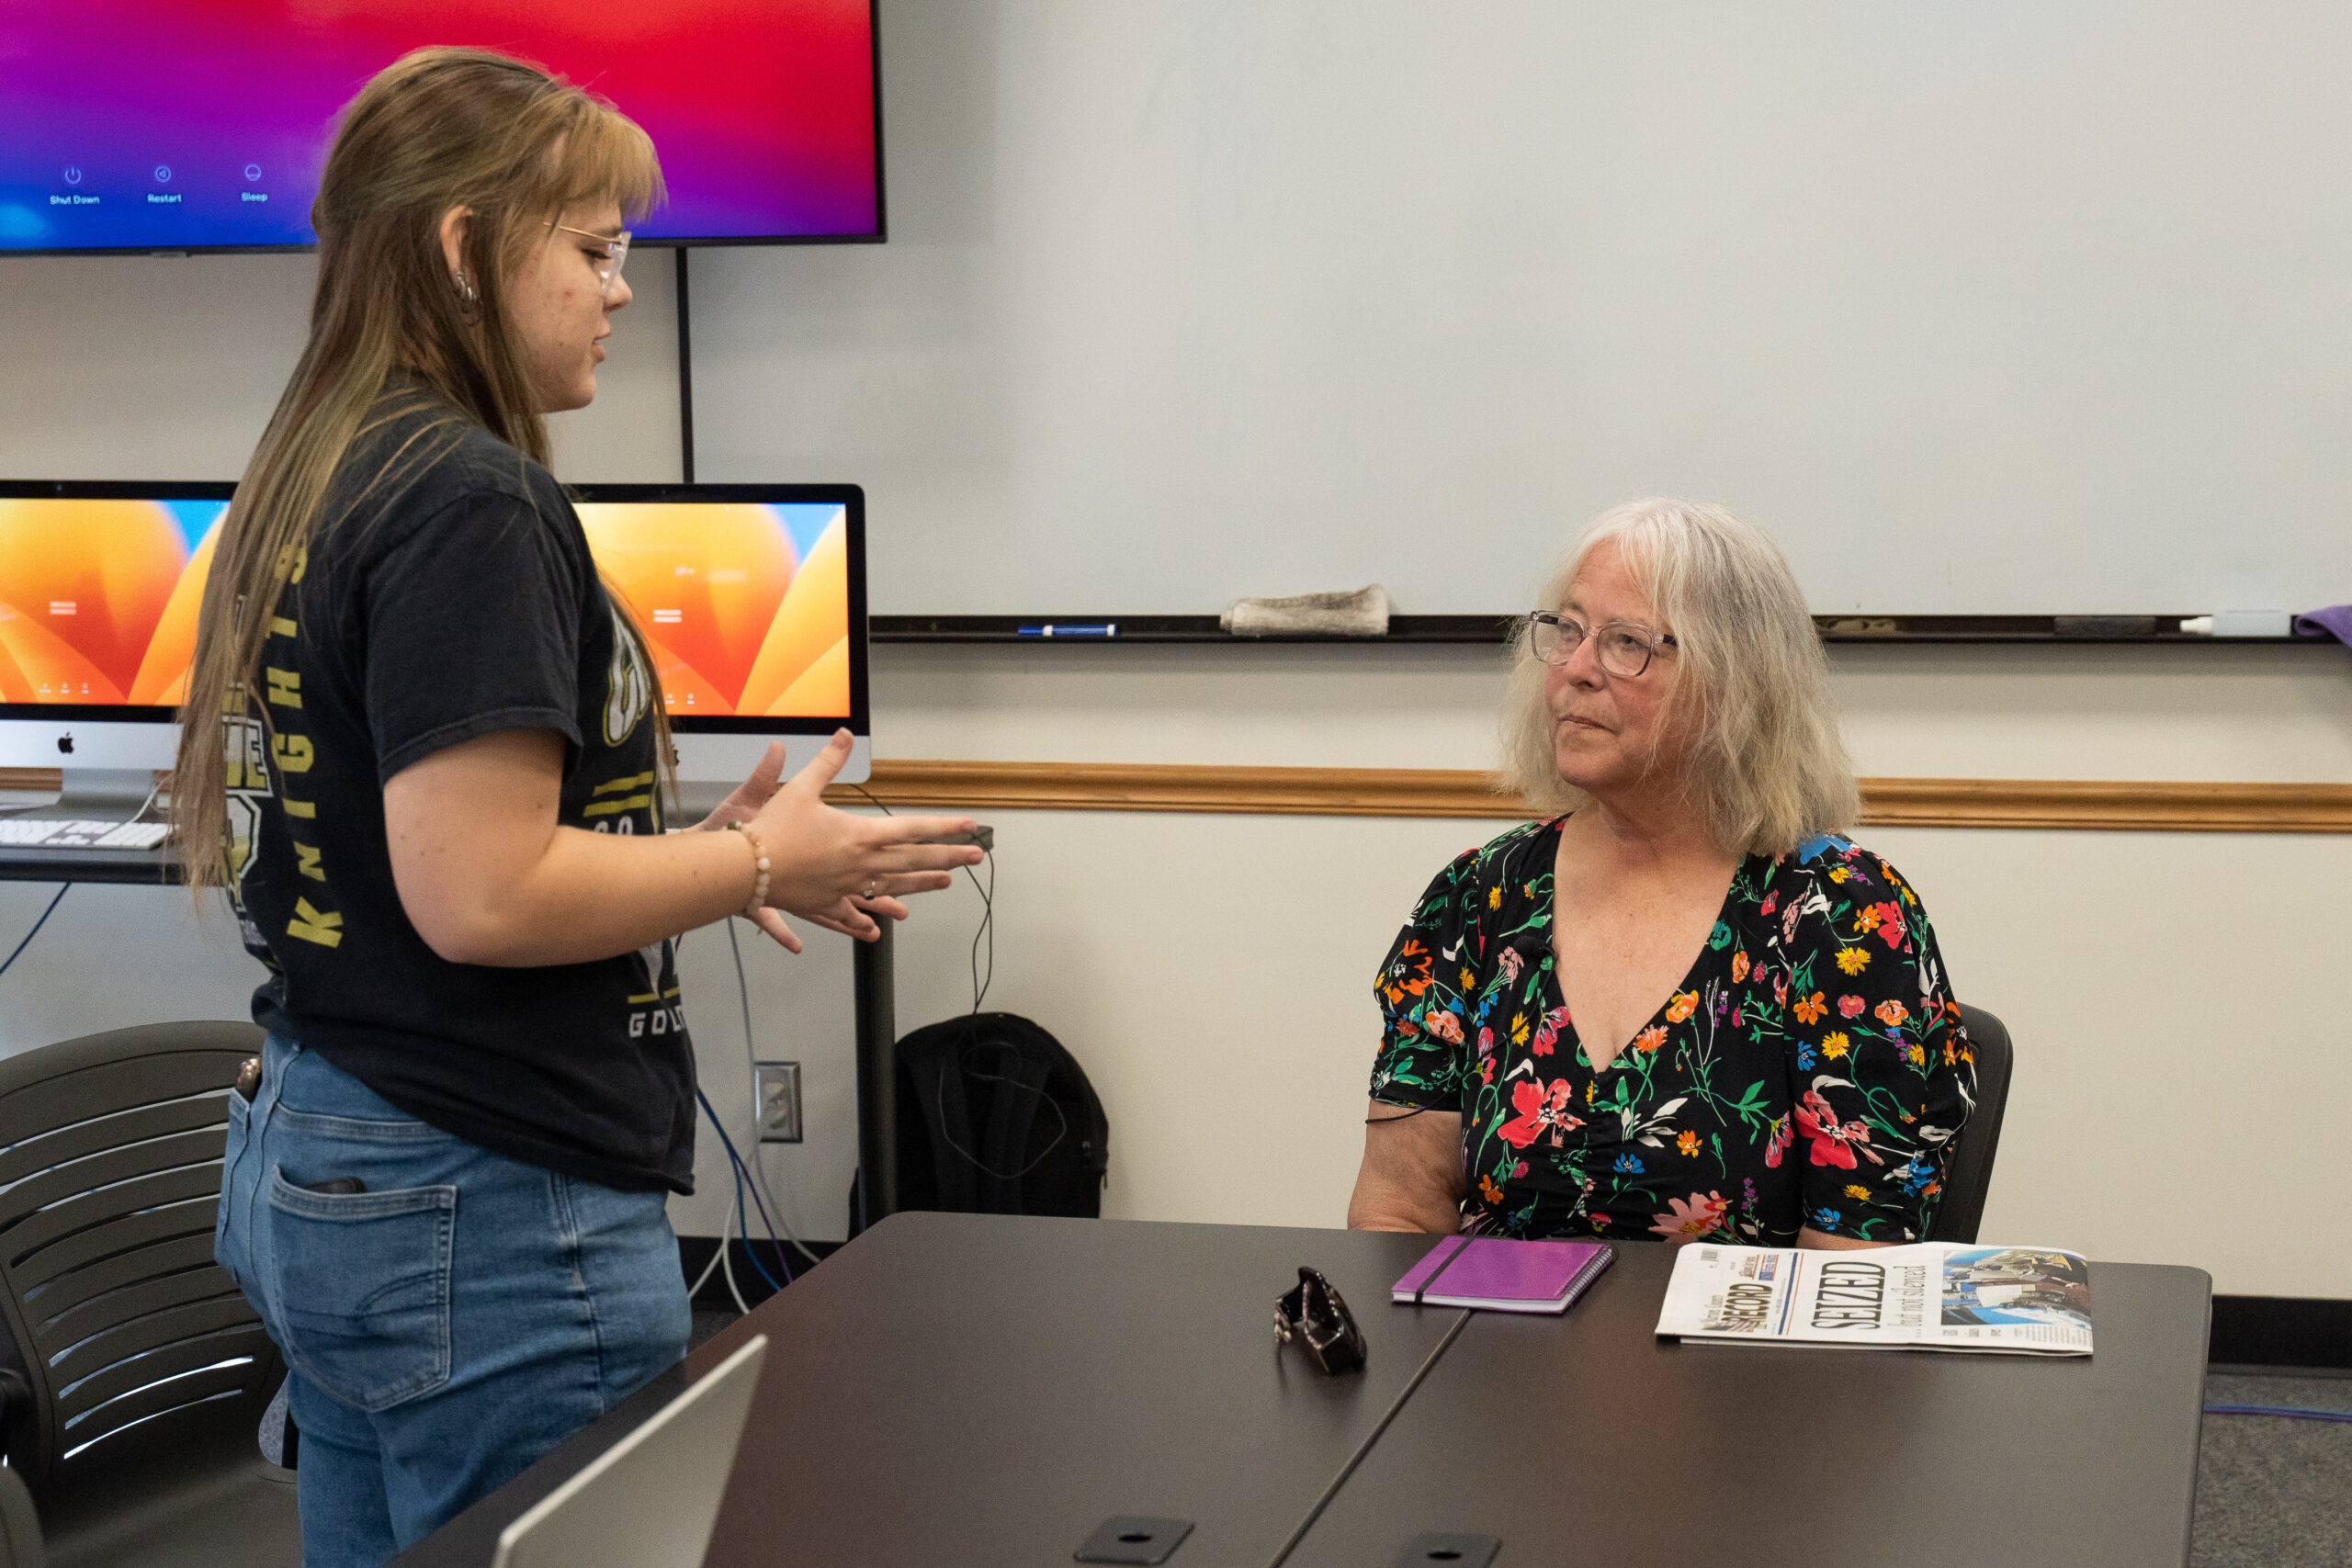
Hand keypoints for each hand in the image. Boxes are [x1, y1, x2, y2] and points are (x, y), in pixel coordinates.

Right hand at [734, 731, 982, 945]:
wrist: (744, 869)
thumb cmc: (772, 829)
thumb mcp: (801, 788)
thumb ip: (828, 762)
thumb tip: (845, 734)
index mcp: (860, 835)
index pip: (914, 829)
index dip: (945, 827)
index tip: (970, 826)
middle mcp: (861, 864)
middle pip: (915, 861)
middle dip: (949, 857)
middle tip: (976, 857)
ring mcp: (847, 886)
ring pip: (895, 886)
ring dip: (923, 883)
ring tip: (946, 882)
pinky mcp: (827, 902)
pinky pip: (854, 911)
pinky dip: (869, 916)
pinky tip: (879, 925)